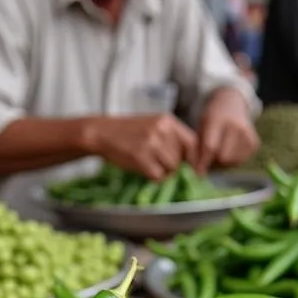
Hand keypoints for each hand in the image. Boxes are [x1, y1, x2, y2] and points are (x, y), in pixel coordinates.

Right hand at [82, 114, 197, 179]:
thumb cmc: (128, 132)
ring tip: (149, 164)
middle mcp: (161, 129)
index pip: (193, 142)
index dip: (195, 159)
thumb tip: (193, 160)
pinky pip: (157, 175)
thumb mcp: (153, 126)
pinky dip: (152, 177)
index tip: (195, 170)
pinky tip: (143, 168)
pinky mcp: (140, 156)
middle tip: (158, 163)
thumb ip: (172, 138)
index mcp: (167, 120)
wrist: (102, 132)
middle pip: (181, 159)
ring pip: (171, 168)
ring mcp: (151, 142)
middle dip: (173, 166)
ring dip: (162, 172)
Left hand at [195, 90, 258, 173]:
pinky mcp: (254, 143)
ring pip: (232, 162)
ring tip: (219, 150)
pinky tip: (228, 149)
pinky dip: (232, 160)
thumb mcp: (201, 125)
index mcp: (219, 120)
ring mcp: (248, 135)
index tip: (198, 173)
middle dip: (213, 161)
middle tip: (208, 156)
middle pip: (223, 158)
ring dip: (222, 162)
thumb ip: (198, 146)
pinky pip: (240, 162)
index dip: (203, 162)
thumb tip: (198, 172)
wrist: (232, 104)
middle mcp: (236, 127)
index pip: (211, 147)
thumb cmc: (212, 118)